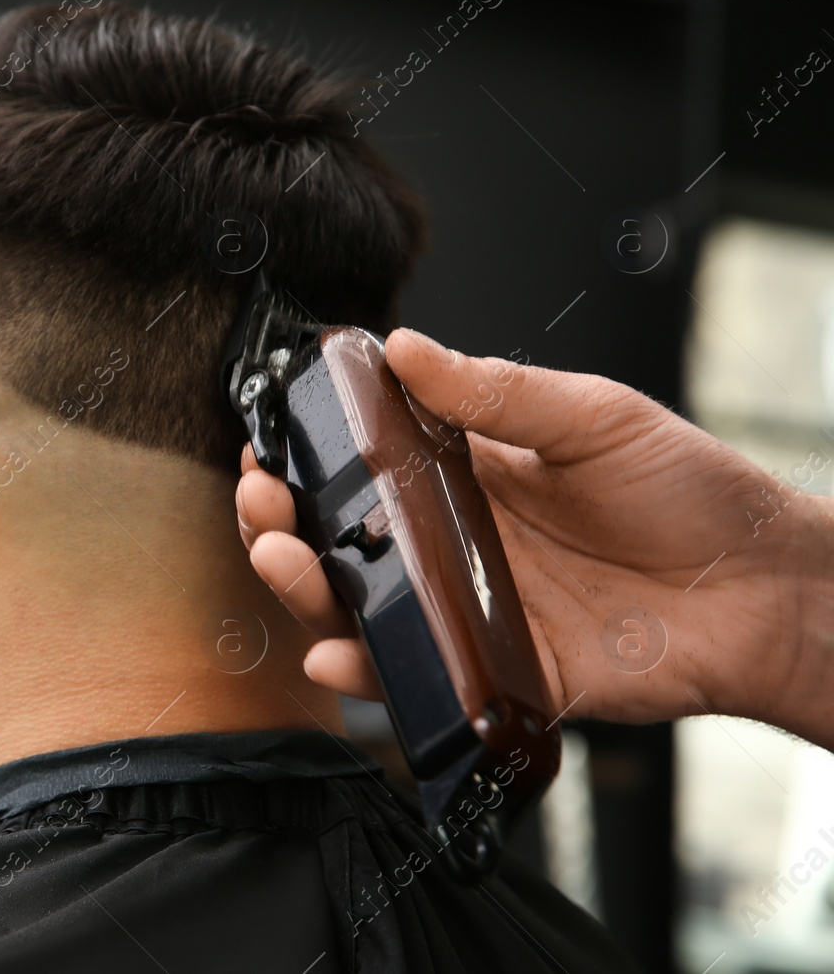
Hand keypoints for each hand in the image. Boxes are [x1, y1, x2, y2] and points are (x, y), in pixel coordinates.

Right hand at [235, 327, 833, 748]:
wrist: (766, 591)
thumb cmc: (693, 494)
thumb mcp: (592, 418)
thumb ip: (495, 393)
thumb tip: (406, 348)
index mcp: (469, 477)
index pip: (363, 468)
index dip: (306, 459)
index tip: (270, 442)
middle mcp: (456, 546)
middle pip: (341, 542)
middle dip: (281, 523)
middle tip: (262, 501)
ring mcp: (470, 611)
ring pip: (361, 610)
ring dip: (305, 591)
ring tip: (283, 560)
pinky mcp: (497, 673)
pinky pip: (418, 680)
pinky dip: (367, 676)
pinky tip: (334, 658)